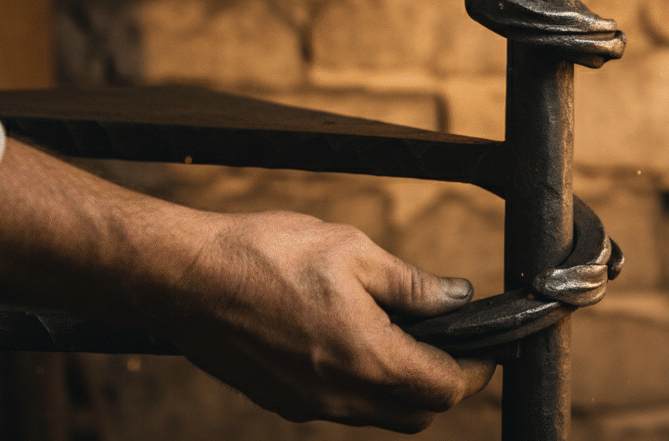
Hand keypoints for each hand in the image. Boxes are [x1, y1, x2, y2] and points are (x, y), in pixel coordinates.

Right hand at [152, 210, 493, 431]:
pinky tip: (356, 343)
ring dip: (403, 389)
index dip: (476, 369)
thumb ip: (413, 284)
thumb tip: (458, 297)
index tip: (486, 346)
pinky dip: (365, 388)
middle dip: (444, 384)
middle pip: (418, 414)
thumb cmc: (265, 256)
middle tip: (449, 341)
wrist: (182, 278)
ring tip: (404, 337)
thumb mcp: (354, 252)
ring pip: (379, 417)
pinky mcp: (281, 400)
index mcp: (366, 358)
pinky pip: (342, 409)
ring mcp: (307, 405)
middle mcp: (339, 396)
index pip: (445, 388)